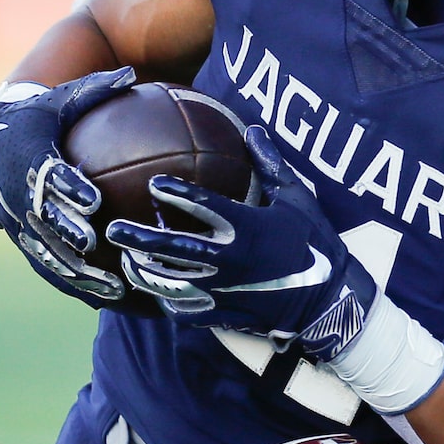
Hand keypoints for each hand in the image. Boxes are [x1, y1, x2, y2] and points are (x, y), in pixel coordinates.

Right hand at [0, 68, 134, 306]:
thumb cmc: (33, 118)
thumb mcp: (58, 100)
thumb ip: (94, 90)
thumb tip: (131, 71)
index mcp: (28, 157)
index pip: (47, 174)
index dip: (68, 188)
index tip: (92, 200)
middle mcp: (19, 194)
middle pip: (45, 218)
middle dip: (69, 233)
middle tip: (97, 246)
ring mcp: (20, 223)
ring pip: (48, 251)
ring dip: (78, 271)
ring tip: (112, 288)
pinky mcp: (25, 242)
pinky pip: (51, 267)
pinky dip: (77, 284)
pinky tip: (109, 301)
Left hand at [104, 128, 374, 361]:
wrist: (330, 299)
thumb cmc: (315, 242)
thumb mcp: (297, 198)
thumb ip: (271, 164)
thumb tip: (253, 129)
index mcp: (247, 227)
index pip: (203, 206)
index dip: (175, 193)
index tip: (153, 183)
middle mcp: (231, 259)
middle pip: (174, 248)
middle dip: (140, 238)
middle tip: (113, 229)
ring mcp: (226, 290)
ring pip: (173, 284)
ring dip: (146, 273)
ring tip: (127, 262)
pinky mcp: (226, 314)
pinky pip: (188, 311)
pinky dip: (169, 303)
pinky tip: (158, 294)